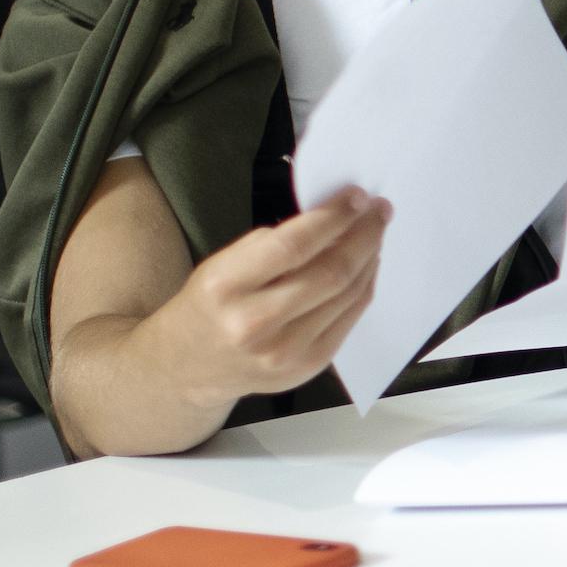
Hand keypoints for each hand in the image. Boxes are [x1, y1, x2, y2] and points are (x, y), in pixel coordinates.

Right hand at [149, 186, 390, 402]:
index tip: (357, 197)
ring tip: (375, 233)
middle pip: (330, 273)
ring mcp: (283, 352)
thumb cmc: (209, 305)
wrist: (187, 368)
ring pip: (346, 295)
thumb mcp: (222, 263)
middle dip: (364, 235)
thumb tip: (332, 217)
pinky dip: (363, 288)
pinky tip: (366, 266)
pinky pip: (348, 320)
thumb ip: (273, 244)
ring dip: (369, 258)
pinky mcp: (304, 369)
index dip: (333, 217)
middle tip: (380, 210)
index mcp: (226, 285)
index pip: (293, 245)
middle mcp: (254, 323)